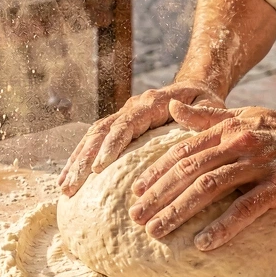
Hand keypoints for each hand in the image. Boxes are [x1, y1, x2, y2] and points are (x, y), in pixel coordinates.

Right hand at [58, 83, 225, 195]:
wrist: (195, 88)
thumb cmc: (207, 101)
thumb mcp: (210, 104)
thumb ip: (198, 111)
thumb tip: (176, 109)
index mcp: (153, 103)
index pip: (127, 123)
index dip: (112, 145)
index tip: (99, 167)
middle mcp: (133, 107)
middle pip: (102, 131)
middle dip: (85, 159)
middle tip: (71, 186)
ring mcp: (124, 116)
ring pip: (94, 136)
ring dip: (77, 161)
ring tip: (65, 188)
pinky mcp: (120, 127)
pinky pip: (96, 141)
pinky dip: (81, 159)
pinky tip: (70, 179)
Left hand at [128, 101, 275, 251]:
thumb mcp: (244, 115)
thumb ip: (207, 117)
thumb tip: (172, 109)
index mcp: (227, 129)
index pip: (183, 152)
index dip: (156, 172)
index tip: (135, 193)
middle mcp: (238, 143)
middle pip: (189, 171)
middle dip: (158, 196)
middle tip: (135, 219)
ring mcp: (259, 163)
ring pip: (210, 187)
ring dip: (179, 211)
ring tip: (156, 232)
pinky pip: (246, 208)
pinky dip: (223, 226)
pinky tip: (203, 243)